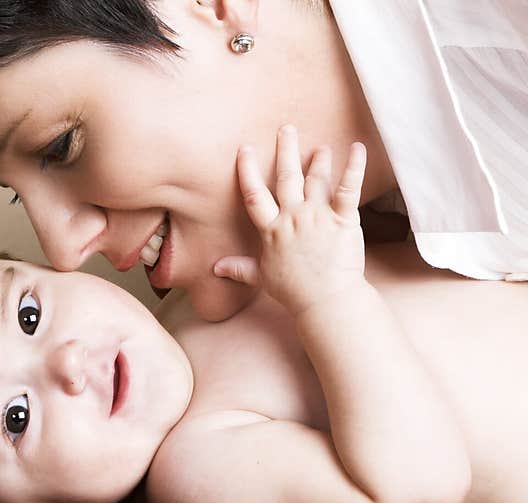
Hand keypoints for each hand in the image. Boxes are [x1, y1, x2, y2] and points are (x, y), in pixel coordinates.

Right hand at [215, 125, 367, 315]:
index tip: (245, 150)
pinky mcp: (343, 221)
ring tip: (321, 147)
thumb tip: (216, 268)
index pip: (254, 195)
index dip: (247, 170)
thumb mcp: (261, 278)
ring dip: (319, 160)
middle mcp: (293, 218)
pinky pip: (348, 189)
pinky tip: (358, 148)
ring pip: (317, 180)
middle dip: (285, 151)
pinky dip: (354, 167)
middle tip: (286, 129)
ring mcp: (318, 217)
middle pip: (286, 177)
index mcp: (272, 230)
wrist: (325, 300)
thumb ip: (239, 268)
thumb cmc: (293, 291)